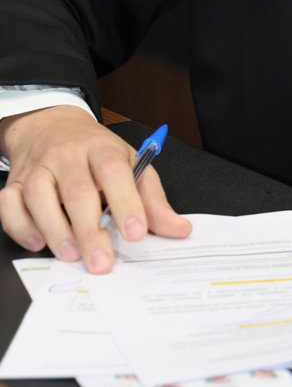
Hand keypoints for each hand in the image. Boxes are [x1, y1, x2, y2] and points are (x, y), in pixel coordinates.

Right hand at [0, 107, 190, 272]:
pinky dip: (20, 225)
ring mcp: (38, 168)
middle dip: (90, 229)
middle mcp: (67, 156)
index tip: (136, 232)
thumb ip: (153, 201)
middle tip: (102, 261)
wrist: (51, 124)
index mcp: (102, 149)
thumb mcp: (132, 165)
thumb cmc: (96, 153)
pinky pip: (8, 203)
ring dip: (55, 229)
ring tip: (72, 255)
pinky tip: (38, 242)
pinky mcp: (15, 182)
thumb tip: (179, 230)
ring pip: (38, 195)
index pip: (115, 171)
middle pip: (77, 190)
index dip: (126, 202)